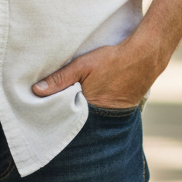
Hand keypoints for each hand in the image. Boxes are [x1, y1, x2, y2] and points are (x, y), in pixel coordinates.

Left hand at [31, 34, 163, 109]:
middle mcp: (100, 119)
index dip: (55, 117)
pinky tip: (90, 105)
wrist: (144, 58)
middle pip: (77, 123)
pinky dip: (95, 113)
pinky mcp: (121, 113)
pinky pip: (103, 117)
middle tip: (53, 114)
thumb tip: (36, 90)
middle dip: (67, 119)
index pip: (65, 121)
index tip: (43, 114)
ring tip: (70, 109)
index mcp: (87, 108)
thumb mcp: (82, 66)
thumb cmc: (112, 60)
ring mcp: (112, 117)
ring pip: (90, 121)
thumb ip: (60, 79)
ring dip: (81, 117)